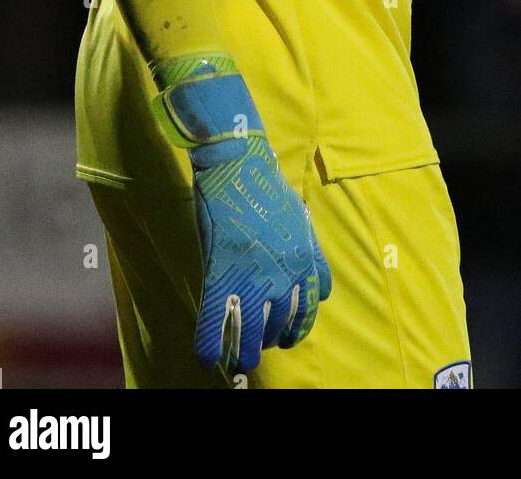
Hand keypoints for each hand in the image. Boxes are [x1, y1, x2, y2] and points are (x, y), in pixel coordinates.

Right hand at [151, 53, 331, 375]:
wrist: (237, 161)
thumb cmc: (266, 184)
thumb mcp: (300, 217)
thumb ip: (307, 251)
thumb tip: (313, 282)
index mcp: (307, 258)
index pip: (310, 308)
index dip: (297, 326)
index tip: (286, 333)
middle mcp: (287, 273)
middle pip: (283, 326)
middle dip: (271, 340)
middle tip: (260, 344)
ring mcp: (254, 275)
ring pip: (252, 334)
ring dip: (245, 352)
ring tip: (239, 359)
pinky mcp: (222, 273)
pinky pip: (215, 322)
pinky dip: (210, 344)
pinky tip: (207, 354)